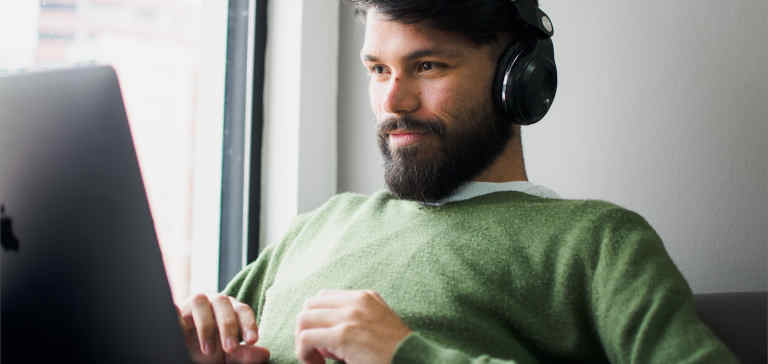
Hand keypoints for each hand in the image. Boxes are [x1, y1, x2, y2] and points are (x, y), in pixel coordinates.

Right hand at [178, 293, 269, 363]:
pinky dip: (178, 317)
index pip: (242, 310)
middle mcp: (213, 303)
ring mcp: (193, 305)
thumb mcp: (230, 357)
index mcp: (231, 309)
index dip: (249, 324)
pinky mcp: (175, 312)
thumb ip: (245, 354)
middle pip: (224, 303)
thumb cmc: (213, 351)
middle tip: (230, 349)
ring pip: (200, 301)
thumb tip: (265, 353)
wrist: (187, 352)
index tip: (252, 341)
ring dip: (206, 325)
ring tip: (208, 350)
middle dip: (228, 326)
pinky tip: (181, 331)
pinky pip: (175, 311)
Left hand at [295, 290, 411, 363]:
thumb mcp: (376, 325)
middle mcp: (356, 302)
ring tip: (315, 359)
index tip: (323, 340)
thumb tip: (321, 339)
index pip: (323, 297)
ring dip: (303, 342)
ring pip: (303, 320)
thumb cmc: (394, 350)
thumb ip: (352, 322)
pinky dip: (304, 353)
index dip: (317, 319)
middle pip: (310, 305)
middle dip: (306, 328)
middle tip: (317, 351)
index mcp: (364, 297)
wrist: (411, 360)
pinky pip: (306, 338)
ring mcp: (349, 317)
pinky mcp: (343, 335)